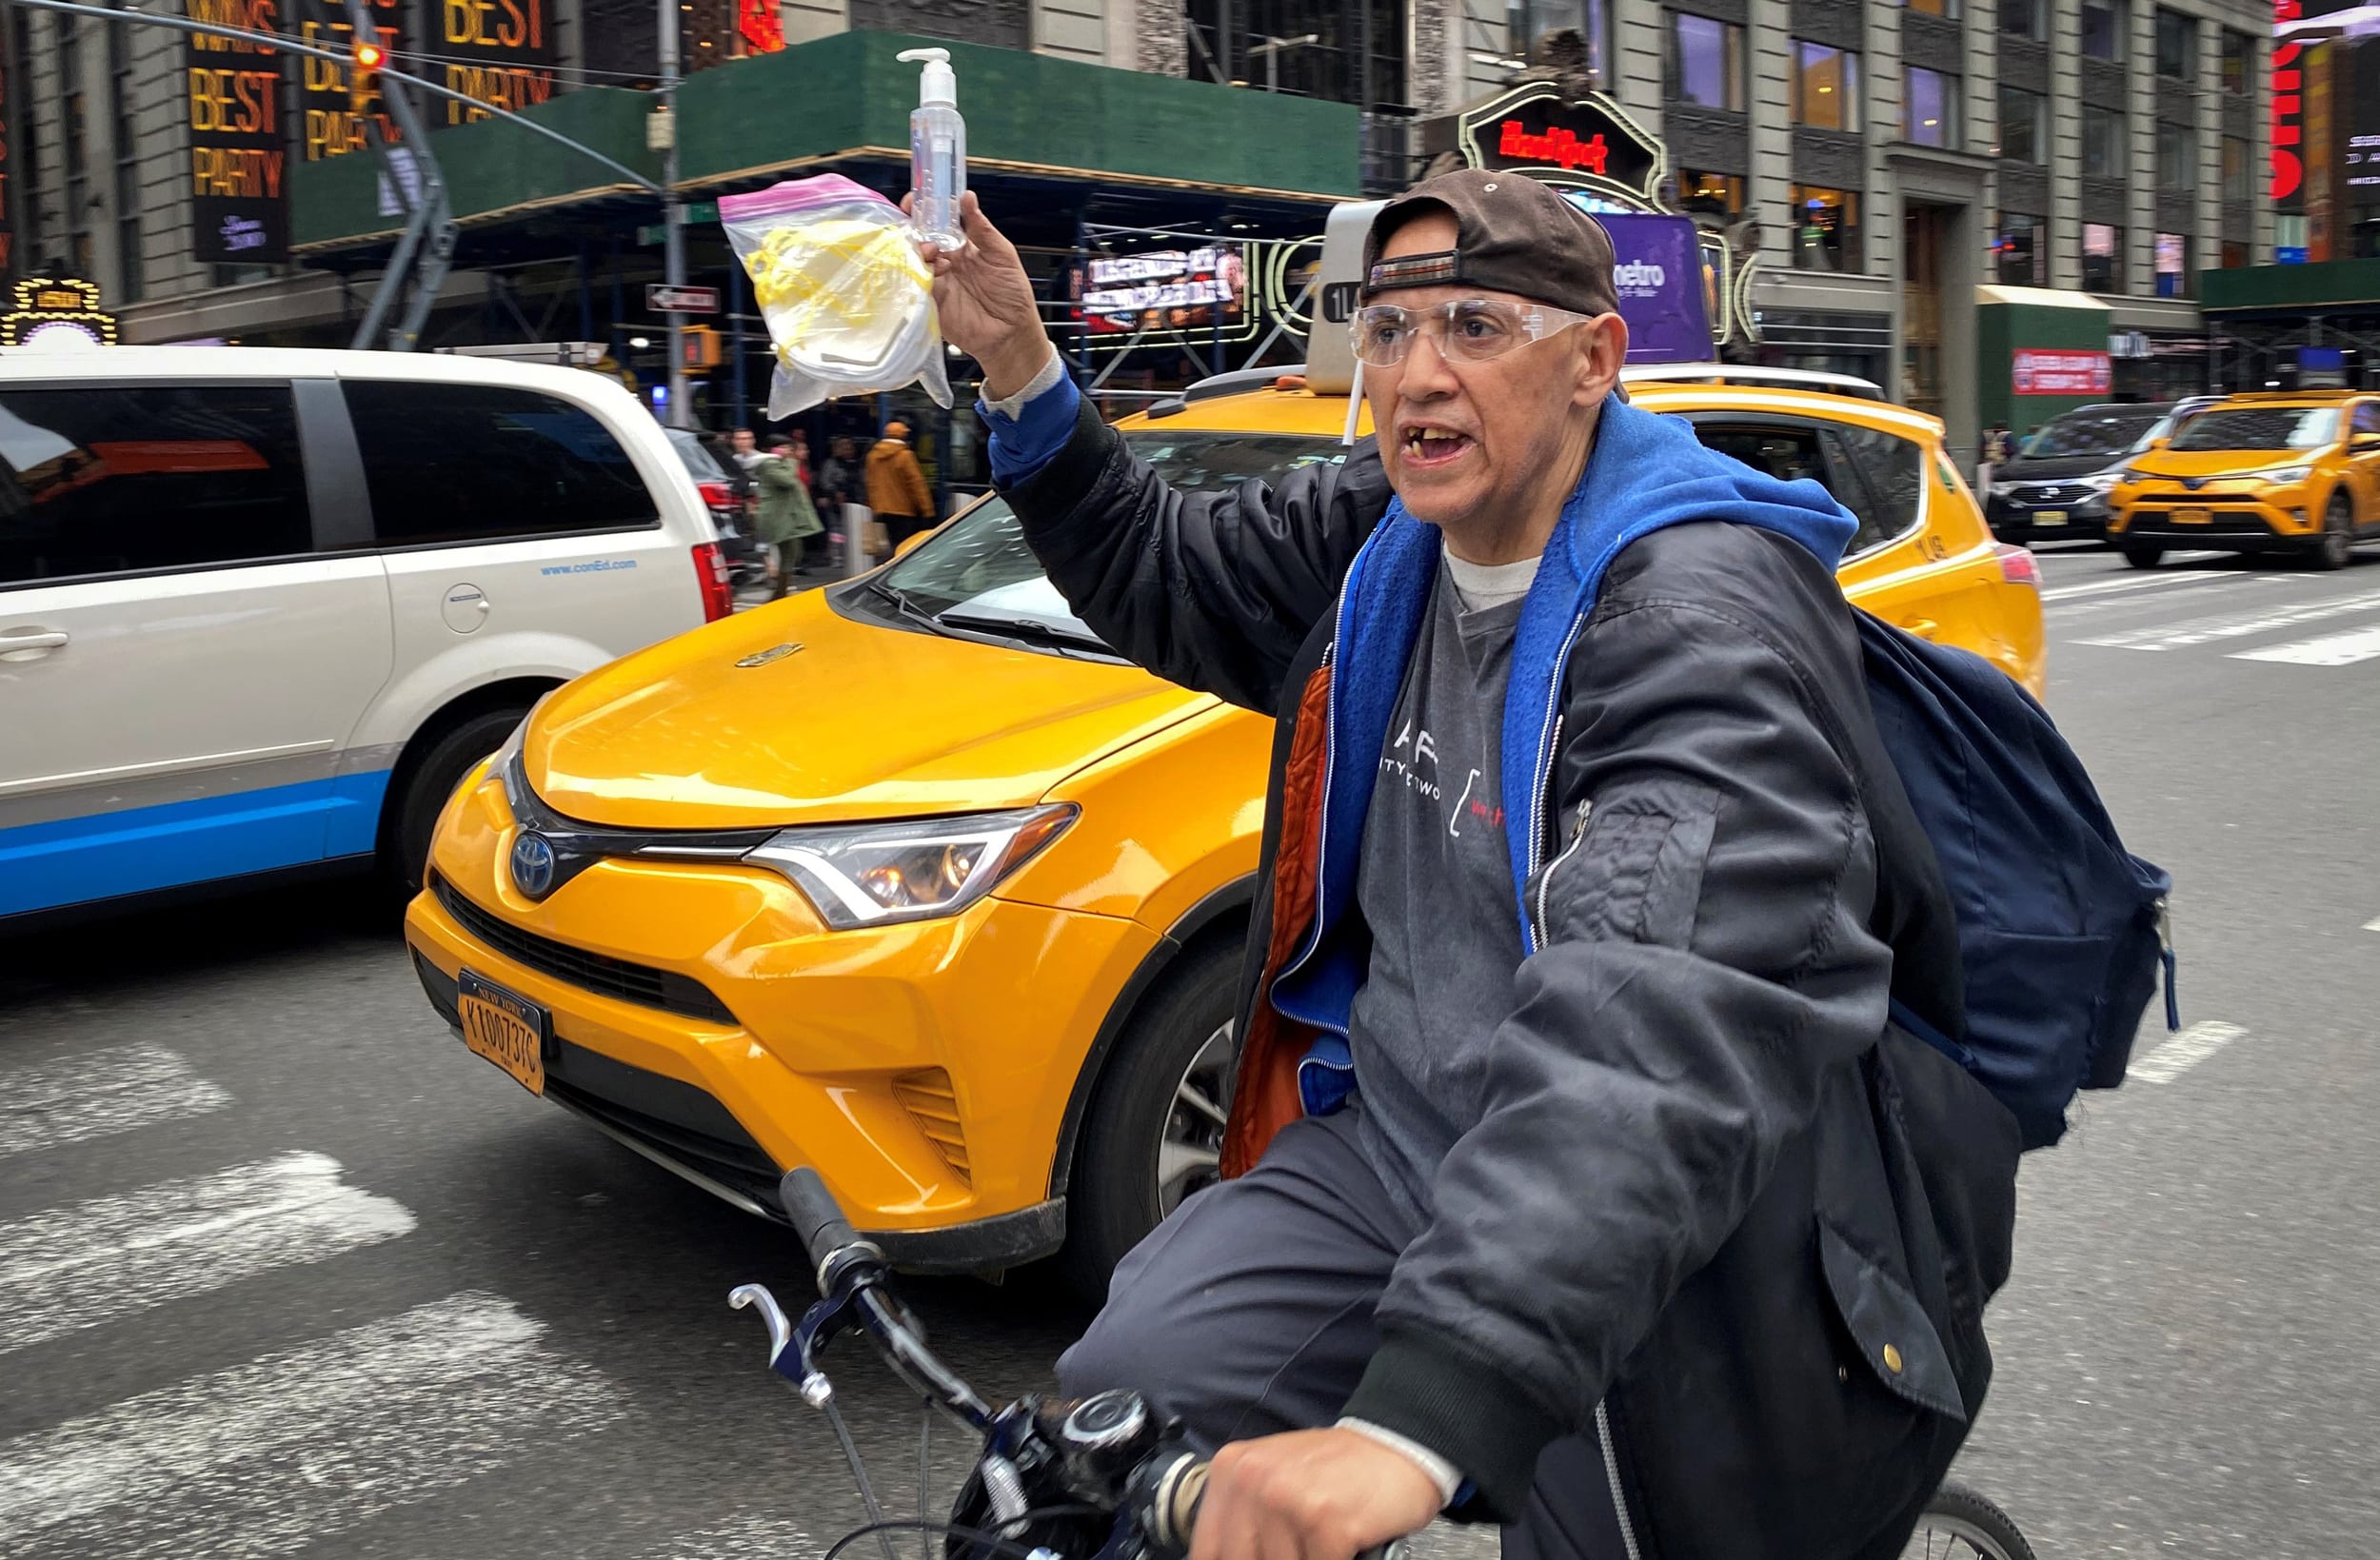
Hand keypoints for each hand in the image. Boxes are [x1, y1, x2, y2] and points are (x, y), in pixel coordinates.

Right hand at [906, 190, 1050, 397]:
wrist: (1012, 332)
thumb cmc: (1012, 294)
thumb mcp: (1001, 253)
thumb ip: (981, 227)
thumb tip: (967, 196)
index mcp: (962, 246)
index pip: (936, 222)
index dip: (924, 210)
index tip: (916, 200)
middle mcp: (945, 261)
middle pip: (919, 238)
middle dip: (915, 229)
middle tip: (924, 231)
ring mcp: (936, 281)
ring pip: (914, 259)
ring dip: (919, 251)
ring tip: (934, 253)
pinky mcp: (931, 301)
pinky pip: (915, 283)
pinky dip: (918, 273)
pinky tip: (931, 270)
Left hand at [1189, 1428, 1441, 1559]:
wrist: (1398, 1446)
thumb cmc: (1337, 1470)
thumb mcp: (1274, 1479)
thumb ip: (1244, 1520)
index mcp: (1231, 1470)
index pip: (1208, 1551)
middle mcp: (1252, 1481)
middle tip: (1301, 1549)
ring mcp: (1288, 1500)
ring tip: (1321, 1543)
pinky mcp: (1325, 1522)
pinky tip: (1343, 1546)